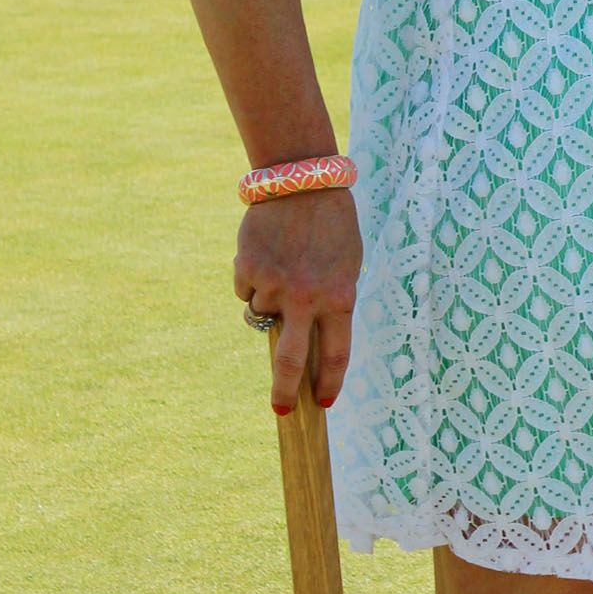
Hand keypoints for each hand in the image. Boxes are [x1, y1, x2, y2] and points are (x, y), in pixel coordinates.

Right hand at [236, 187, 361, 412]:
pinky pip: (246, 290)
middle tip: (281, 411)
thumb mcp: (346, 266)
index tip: (323, 402)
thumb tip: (307, 339)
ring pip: (261, 315)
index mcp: (339, 298)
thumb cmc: (332, 226)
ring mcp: (273, 286)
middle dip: (283, 391)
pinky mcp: (247, 271)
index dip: (329, 382)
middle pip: (288, 360)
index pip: (335, 354)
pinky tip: (267, 252)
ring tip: (282, 267)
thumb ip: (331, 301)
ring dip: (267, 303)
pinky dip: (253, 279)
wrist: (302, 182)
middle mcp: (305, 299)